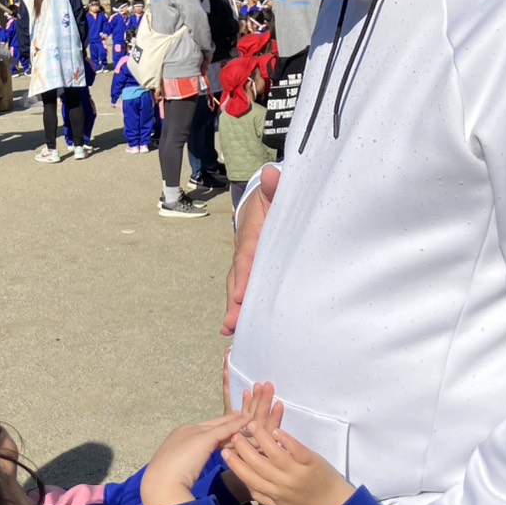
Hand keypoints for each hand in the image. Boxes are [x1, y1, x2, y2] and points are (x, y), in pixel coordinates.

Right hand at [142, 411, 248, 504]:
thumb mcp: (179, 471)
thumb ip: (187, 465)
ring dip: (239, 426)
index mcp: (179, 437)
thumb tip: (192, 470)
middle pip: (215, 426)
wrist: (161, 484)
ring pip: (222, 427)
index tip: (233, 430)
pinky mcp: (203, 437)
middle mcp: (187, 429)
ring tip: (256, 422)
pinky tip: (250, 420)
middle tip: (249, 420)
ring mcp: (195, 431)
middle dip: (231, 424)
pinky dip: (238, 424)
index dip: (220, 431)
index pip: (205, 432)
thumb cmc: (167, 483)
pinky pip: (225, 429)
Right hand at [222, 164, 278, 335]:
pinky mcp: (252, 273)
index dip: (245, 274)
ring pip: (238, 288)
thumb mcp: (274, 191)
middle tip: (231, 323)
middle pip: (238, 278)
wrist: (262, 200)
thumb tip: (272, 175)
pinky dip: (239, 309)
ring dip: (234, 309)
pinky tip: (234, 329)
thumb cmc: (272, 199)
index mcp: (253, 233)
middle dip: (234, 301)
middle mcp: (245, 251)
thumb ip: (275, 186)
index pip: (248, 255)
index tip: (241, 294)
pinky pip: (246, 291)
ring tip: (230, 330)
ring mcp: (246, 264)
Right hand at [223, 402, 353, 504]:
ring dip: (261, 438)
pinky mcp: (311, 462)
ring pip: (275, 454)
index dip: (235, 464)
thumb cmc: (306, 504)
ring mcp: (298, 472)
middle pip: (258, 464)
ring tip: (251, 424)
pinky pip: (296, 449)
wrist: (335, 504)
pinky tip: (275, 429)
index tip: (224, 451)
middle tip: (234, 434)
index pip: (249, 478)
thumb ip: (263, 497)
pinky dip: (285, 439)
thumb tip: (245, 485)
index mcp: (274, 494)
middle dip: (244, 448)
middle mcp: (283, 483)